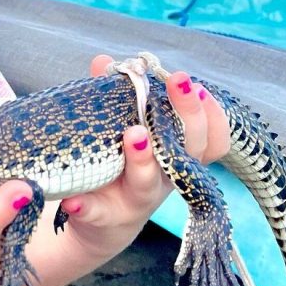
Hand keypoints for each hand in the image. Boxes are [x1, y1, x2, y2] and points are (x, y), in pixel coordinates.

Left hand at [57, 54, 230, 257]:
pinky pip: (96, 213)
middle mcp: (163, 179)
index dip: (213, 115)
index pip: (209, 139)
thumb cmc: (117, 167)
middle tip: (178, 81)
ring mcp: (135, 200)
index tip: (200, 85)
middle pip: (187, 151)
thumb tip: (105, 61)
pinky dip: (85, 206)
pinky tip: (73, 200)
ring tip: (134, 135)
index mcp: (173, 156)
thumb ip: (115, 98)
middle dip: (187, 115)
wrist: (97, 224)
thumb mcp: (123, 133)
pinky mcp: (103, 218)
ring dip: (142, 158)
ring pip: (148, 182)